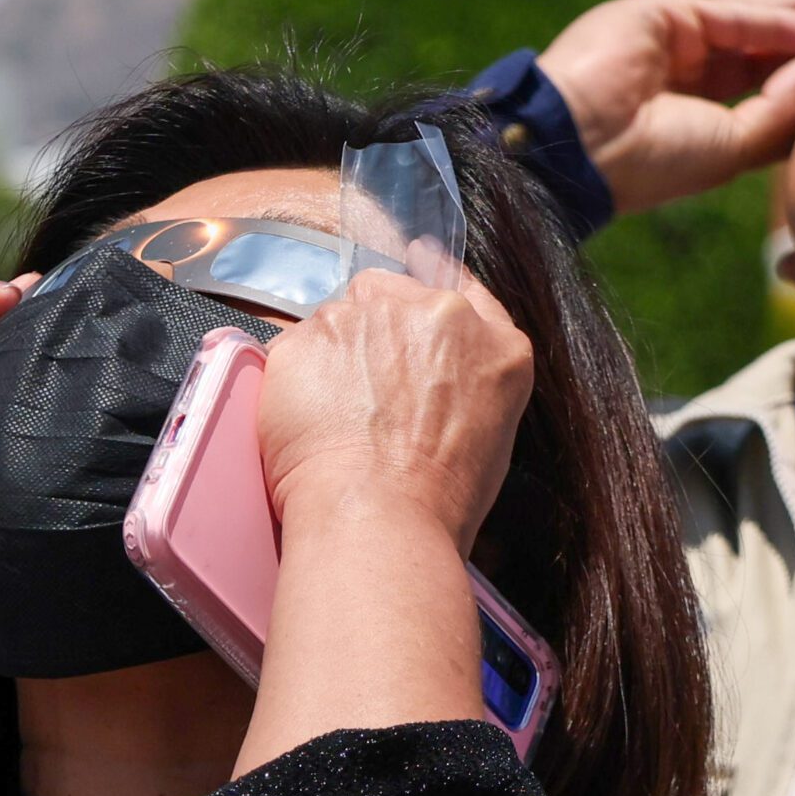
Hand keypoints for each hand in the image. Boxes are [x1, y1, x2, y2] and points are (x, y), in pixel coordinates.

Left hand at [255, 266, 532, 548]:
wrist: (379, 515)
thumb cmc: (441, 497)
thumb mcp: (497, 430)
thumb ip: (476, 372)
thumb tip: (440, 363)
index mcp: (489, 340)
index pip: (463, 289)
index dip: (433, 293)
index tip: (417, 280)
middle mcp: (428, 312)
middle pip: (389, 297)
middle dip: (376, 334)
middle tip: (370, 397)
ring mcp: (361, 318)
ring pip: (338, 321)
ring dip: (335, 357)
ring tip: (339, 422)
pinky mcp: (304, 338)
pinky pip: (296, 349)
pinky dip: (298, 381)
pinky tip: (310, 426)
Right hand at [540, 0, 794, 215]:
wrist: (580, 152)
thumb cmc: (650, 166)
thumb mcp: (733, 149)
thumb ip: (779, 110)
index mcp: (693, 114)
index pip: (762, 86)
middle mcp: (683, 73)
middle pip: (762, 46)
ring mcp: (671, 40)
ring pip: (751, 20)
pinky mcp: (661, 14)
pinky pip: (732, 15)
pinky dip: (778, 22)